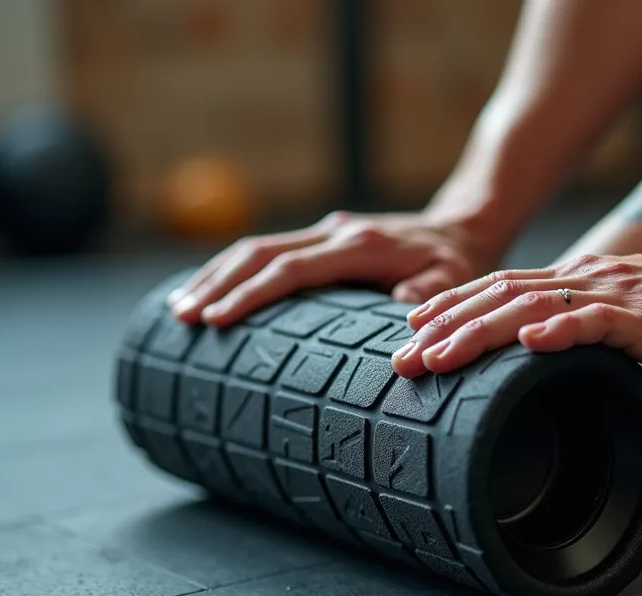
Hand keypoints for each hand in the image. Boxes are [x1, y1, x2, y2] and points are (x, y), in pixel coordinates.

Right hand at [167, 211, 501, 327]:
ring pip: (255, 247)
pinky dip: (231, 270)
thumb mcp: (453, 281)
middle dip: (218, 284)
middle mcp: (335, 231)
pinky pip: (266, 251)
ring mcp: (324, 232)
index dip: (253, 293)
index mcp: (360, 245)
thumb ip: (429, 295)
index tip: (218, 320)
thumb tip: (402, 312)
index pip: (293, 268)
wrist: (461, 229)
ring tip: (180, 310)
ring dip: (215, 276)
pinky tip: (207, 291)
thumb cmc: (456, 266)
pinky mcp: (320, 239)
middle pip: (260, 252)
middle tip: (183, 319)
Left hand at [392, 251, 641, 377]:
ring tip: (440, 356)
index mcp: (576, 280)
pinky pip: (600, 322)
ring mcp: (616, 297)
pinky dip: (563, 330)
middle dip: (446, 327)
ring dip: (482, 331)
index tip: (410, 333)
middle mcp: (587, 280)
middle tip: (400, 361)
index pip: (501, 288)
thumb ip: (580, 322)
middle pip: (502, 297)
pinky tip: (531, 344)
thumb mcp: (620, 314)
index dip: (453, 307)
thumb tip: (533, 348)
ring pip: (535, 308)